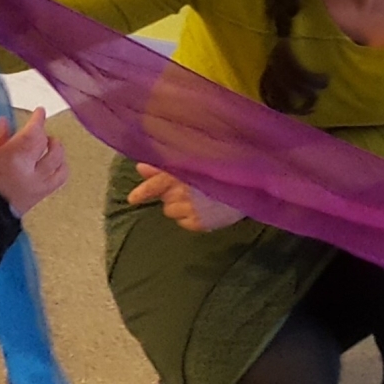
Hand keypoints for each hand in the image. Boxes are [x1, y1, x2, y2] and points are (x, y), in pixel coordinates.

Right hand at [0, 108, 67, 214]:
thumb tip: (6, 122)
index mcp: (15, 159)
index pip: (34, 134)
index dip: (38, 120)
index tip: (40, 112)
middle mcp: (31, 171)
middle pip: (48, 146)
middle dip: (45, 135)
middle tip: (38, 131)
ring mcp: (40, 184)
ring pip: (60, 162)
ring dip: (57, 149)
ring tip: (49, 145)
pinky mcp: (43, 194)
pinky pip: (60, 178)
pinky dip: (60, 167)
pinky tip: (53, 163)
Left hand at [127, 163, 242, 232]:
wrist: (251, 181)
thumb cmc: (222, 165)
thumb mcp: (192, 160)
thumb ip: (164, 165)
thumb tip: (140, 167)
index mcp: (181, 173)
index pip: (155, 184)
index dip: (143, 192)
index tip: (133, 199)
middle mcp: (183, 191)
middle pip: (164, 199)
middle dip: (170, 194)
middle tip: (187, 188)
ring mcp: (192, 209)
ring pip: (171, 212)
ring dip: (178, 206)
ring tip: (196, 199)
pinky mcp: (202, 223)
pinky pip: (184, 223)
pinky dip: (188, 217)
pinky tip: (200, 209)